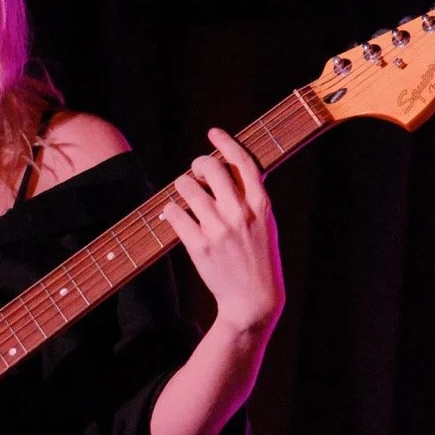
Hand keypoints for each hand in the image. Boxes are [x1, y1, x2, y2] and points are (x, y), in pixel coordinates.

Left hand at [162, 128, 283, 334]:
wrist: (254, 301)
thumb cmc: (259, 261)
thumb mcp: (265, 226)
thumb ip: (249, 200)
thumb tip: (226, 172)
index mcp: (261, 207)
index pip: (244, 163)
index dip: (227, 143)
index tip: (213, 133)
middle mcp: (240, 214)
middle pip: (212, 169)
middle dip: (199, 164)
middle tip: (196, 169)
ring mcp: (219, 230)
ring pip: (188, 189)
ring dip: (182, 187)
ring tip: (184, 195)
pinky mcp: (199, 246)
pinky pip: (174, 214)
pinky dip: (170, 212)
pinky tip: (173, 215)